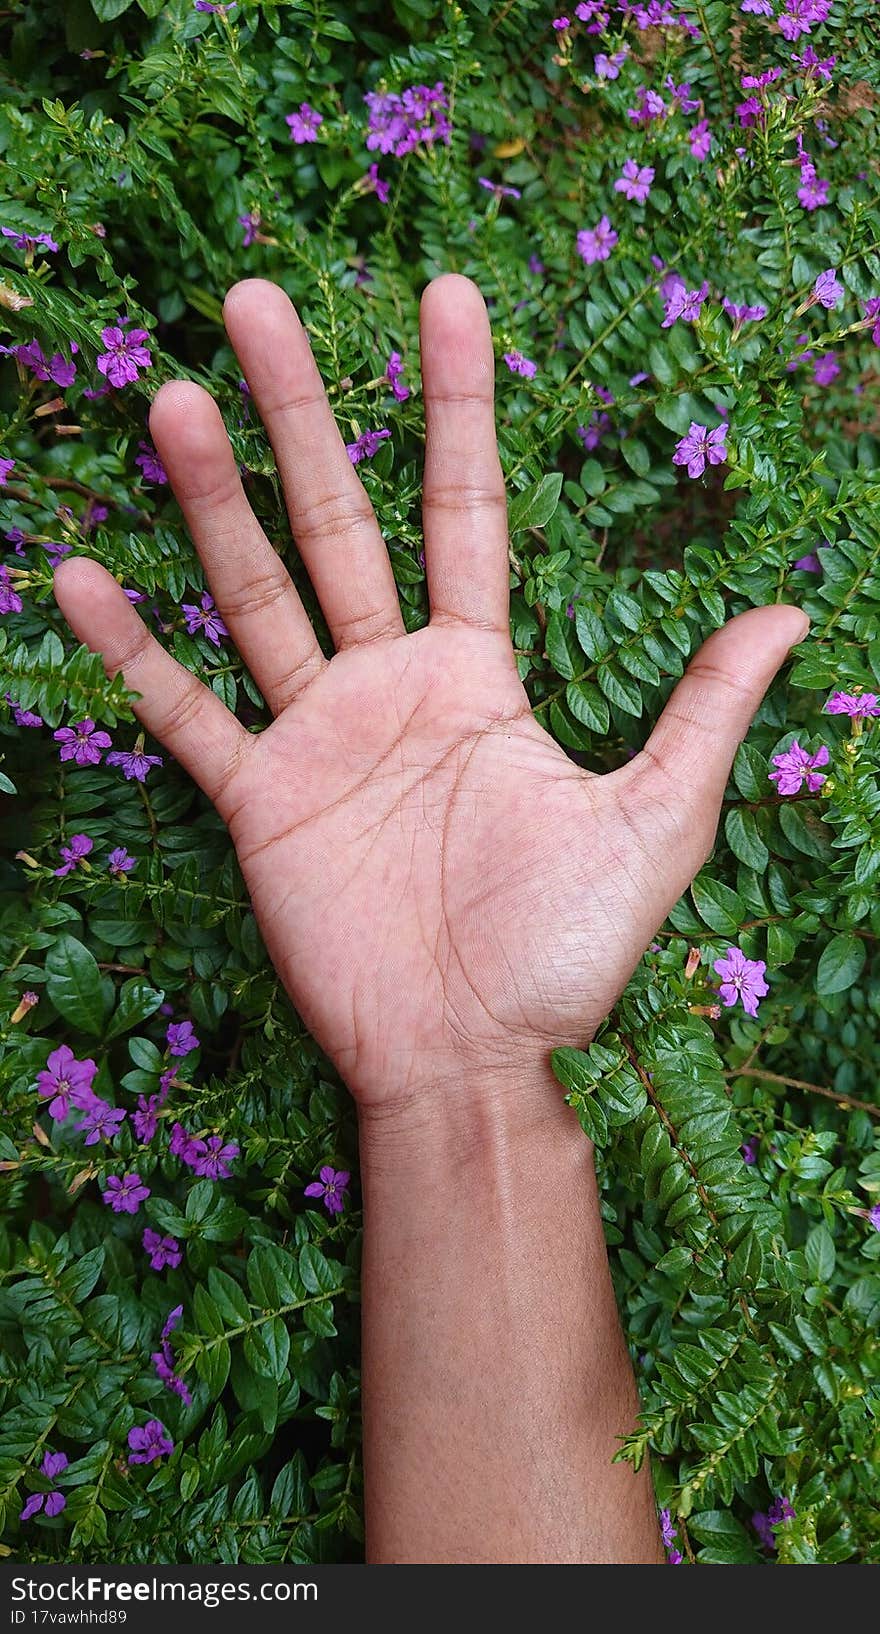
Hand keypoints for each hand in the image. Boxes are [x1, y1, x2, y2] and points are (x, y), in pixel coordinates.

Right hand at [54, 276, 806, 1114]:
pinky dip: (137, 656)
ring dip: (211, 503)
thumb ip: (702, 715)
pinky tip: (83, 577)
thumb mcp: (653, 826)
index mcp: (479, 674)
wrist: (472, 1059)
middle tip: (255, 300)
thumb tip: (790, 612)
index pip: (463, 510)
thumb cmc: (565, 953)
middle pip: (338, 522)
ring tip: (172, 403)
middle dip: (301, 413)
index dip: (456, 405)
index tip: (445, 295)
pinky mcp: (260, 806)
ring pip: (256, 596)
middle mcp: (389, 686)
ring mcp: (318, 739)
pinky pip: (189, 718)